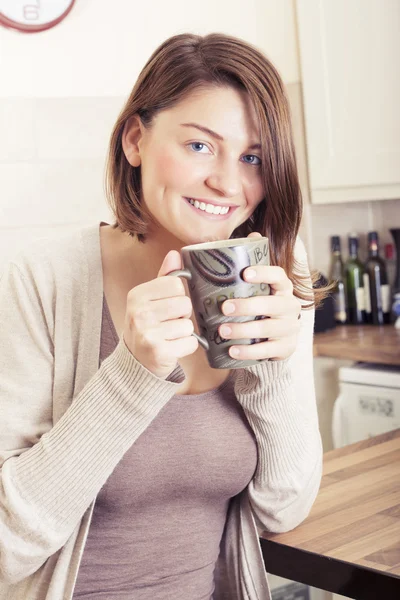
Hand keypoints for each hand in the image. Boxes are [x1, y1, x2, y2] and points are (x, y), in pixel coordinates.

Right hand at [123, 251, 197, 377]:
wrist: (135, 361)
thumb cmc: (147, 326)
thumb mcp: (150, 300)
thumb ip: (164, 278)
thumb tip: (175, 254)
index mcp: (137, 295)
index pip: (176, 284)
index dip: (178, 297)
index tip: (166, 307)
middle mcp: (140, 313)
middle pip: (185, 304)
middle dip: (182, 315)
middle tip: (168, 324)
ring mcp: (148, 333)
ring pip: (188, 325)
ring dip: (183, 333)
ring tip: (169, 337)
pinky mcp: (159, 351)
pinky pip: (190, 342)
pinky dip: (186, 347)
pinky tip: (172, 348)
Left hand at [218, 232, 301, 361]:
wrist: (277, 339)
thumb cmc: (261, 307)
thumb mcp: (257, 288)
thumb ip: (251, 264)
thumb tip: (252, 234)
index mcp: (283, 287)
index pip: (278, 276)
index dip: (264, 273)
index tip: (244, 273)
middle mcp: (290, 306)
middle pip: (271, 305)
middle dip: (247, 306)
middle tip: (224, 308)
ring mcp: (289, 328)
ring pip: (268, 329)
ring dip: (243, 330)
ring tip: (222, 331)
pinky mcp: (285, 348)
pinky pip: (267, 352)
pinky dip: (248, 352)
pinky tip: (232, 350)